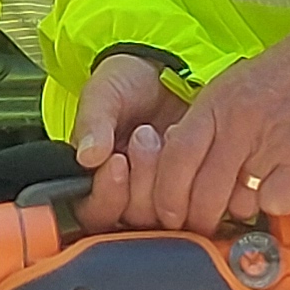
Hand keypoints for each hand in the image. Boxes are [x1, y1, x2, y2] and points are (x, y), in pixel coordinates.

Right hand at [72, 50, 191, 231]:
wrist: (169, 70)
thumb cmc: (129, 85)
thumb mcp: (104, 93)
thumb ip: (93, 123)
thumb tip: (87, 156)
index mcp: (98, 183)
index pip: (95, 213)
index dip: (108, 195)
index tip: (117, 161)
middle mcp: (130, 197)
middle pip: (132, 219)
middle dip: (141, 179)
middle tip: (145, 136)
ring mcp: (165, 197)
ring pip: (166, 216)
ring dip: (168, 178)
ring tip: (167, 136)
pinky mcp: (197, 191)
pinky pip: (202, 204)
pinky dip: (199, 179)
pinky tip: (196, 148)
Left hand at [128, 20, 289, 237]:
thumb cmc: (283, 74)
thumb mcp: (231, 86)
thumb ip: (204, 123)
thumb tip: (175, 163)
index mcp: (215, 103)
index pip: (175, 159)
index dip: (166, 195)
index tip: (169, 214)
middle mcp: (238, 125)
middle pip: (203, 194)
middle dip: (200, 220)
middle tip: (206, 224)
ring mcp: (272, 144)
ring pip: (239, 204)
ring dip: (242, 207)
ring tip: (254, 187)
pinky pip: (275, 204)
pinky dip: (277, 202)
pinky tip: (283, 183)